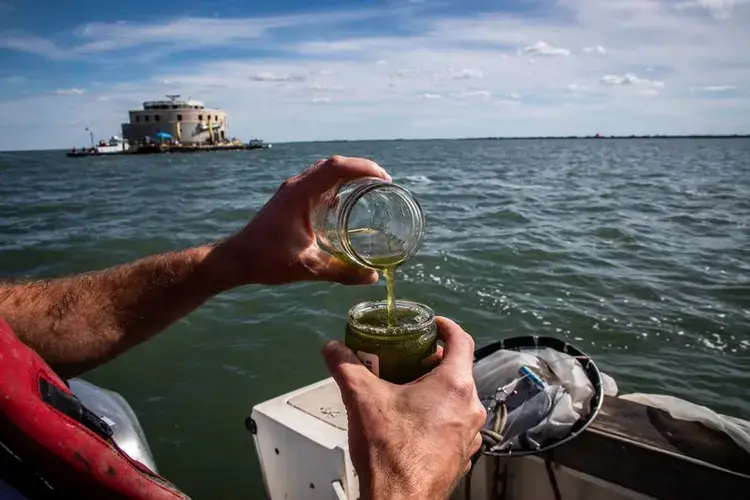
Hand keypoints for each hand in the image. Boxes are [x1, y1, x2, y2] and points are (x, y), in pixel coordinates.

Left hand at [217, 155, 390, 285]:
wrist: (236, 259)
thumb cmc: (266, 260)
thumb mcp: (308, 267)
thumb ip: (342, 272)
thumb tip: (373, 278)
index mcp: (300, 194)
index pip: (336, 167)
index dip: (364, 168)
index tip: (385, 179)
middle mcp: (296, 186)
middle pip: (334, 165)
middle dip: (361, 169)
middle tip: (384, 183)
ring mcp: (292, 192)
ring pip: (325, 173)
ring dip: (349, 175)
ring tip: (372, 189)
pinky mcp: (291, 200)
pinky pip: (318, 184)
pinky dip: (337, 186)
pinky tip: (348, 203)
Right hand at [323, 317, 485, 499]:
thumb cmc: (389, 451)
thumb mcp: (362, 399)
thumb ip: (346, 366)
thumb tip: (332, 348)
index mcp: (454, 386)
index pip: (462, 341)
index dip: (446, 327)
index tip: (432, 324)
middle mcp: (470, 408)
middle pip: (459, 370)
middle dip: (434, 360)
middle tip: (409, 358)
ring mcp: (469, 435)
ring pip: (458, 399)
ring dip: (437, 389)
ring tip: (408, 390)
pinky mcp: (462, 455)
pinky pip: (455, 424)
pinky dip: (439, 415)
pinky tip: (413, 422)